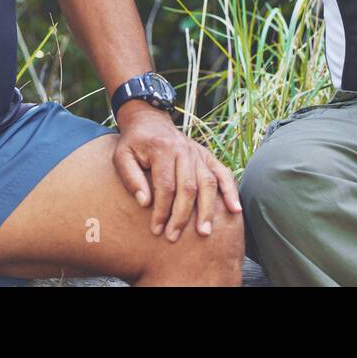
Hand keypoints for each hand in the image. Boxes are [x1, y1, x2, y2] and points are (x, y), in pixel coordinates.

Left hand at [110, 101, 242, 239]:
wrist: (150, 121)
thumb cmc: (134, 143)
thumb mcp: (122, 157)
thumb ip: (131, 179)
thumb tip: (145, 203)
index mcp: (162, 149)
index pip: (165, 185)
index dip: (162, 210)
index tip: (157, 229)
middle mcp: (184, 150)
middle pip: (188, 187)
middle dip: (182, 215)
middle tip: (174, 236)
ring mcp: (198, 153)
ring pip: (208, 183)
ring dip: (207, 209)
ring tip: (204, 232)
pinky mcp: (207, 156)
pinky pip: (223, 173)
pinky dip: (231, 191)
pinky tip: (234, 210)